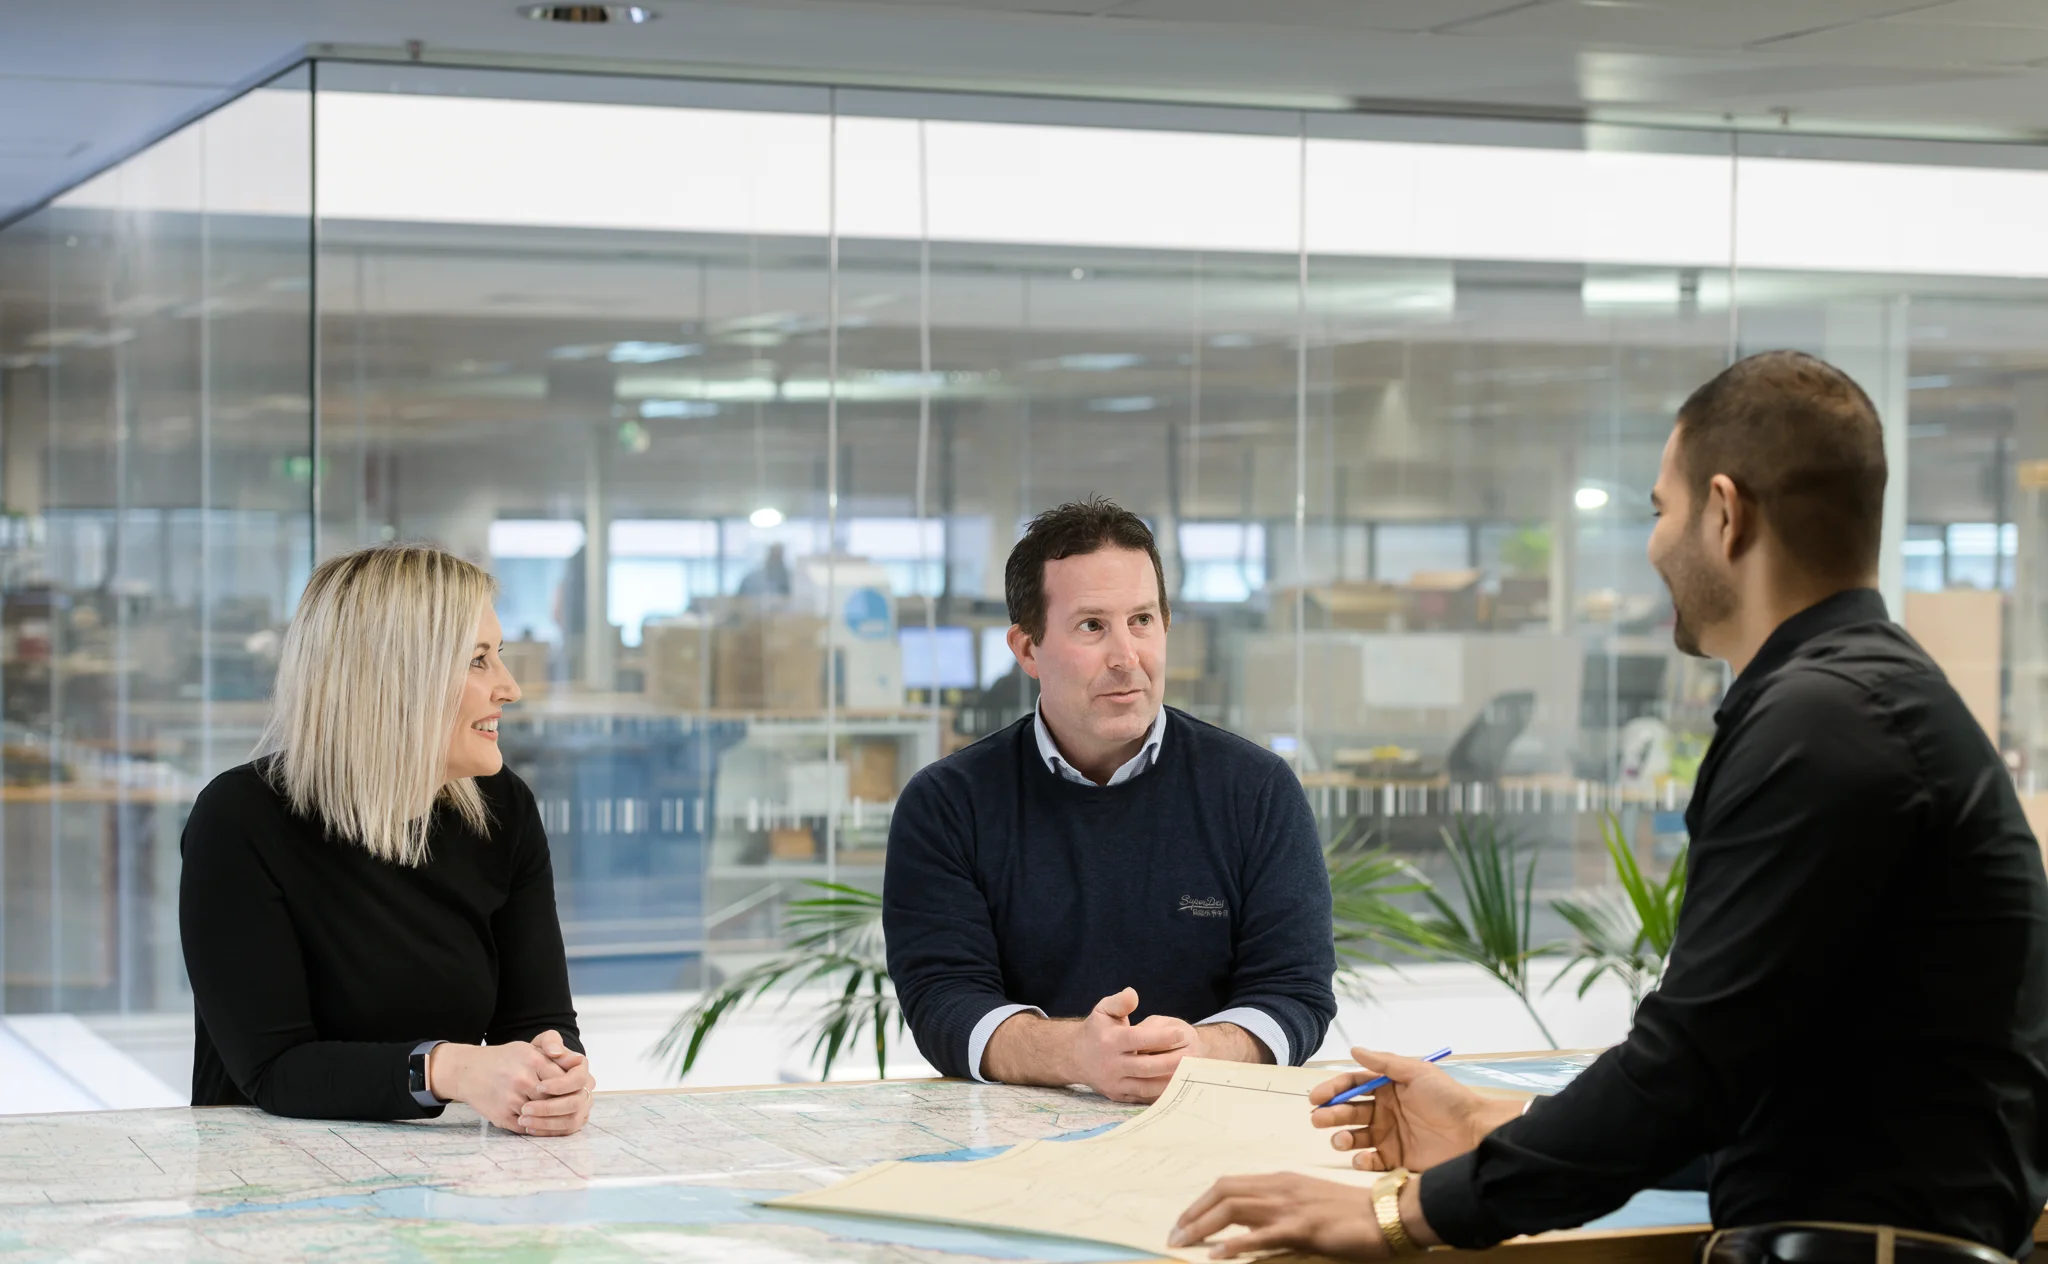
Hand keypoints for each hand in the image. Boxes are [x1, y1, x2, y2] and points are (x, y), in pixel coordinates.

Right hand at [427, 1040, 565, 1133]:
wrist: (467, 1071)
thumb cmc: (503, 1059)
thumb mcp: (528, 1047)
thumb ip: (553, 1051)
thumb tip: (576, 1061)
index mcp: (532, 1060)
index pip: (563, 1079)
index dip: (569, 1088)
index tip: (570, 1090)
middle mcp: (522, 1079)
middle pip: (553, 1099)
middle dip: (561, 1104)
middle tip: (566, 1106)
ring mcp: (510, 1099)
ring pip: (541, 1115)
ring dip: (549, 1118)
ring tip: (554, 1116)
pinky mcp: (501, 1116)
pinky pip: (526, 1127)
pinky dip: (534, 1127)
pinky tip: (538, 1122)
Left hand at [517, 1030, 595, 1136]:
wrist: (536, 1071)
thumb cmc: (540, 1057)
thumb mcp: (543, 1043)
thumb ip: (550, 1041)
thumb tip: (555, 1052)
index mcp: (581, 1069)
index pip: (578, 1079)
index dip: (560, 1085)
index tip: (539, 1087)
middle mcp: (586, 1088)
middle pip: (575, 1102)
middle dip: (550, 1107)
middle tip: (526, 1108)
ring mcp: (583, 1106)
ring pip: (571, 1119)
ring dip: (547, 1122)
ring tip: (523, 1120)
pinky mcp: (576, 1120)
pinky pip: (566, 1131)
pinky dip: (548, 1131)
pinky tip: (530, 1128)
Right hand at [1071, 988, 1195, 1103]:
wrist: (1075, 1057)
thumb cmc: (1096, 1030)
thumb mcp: (1103, 1010)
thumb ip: (1119, 1002)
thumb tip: (1133, 994)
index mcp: (1109, 1041)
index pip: (1138, 1039)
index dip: (1161, 1037)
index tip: (1180, 1032)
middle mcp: (1110, 1064)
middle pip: (1146, 1066)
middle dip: (1171, 1062)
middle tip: (1192, 1056)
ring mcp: (1114, 1083)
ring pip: (1146, 1086)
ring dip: (1169, 1081)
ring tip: (1189, 1073)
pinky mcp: (1117, 1095)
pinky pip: (1142, 1097)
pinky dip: (1160, 1093)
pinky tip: (1176, 1086)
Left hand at [1170, 1173, 1385, 1258]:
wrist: (1387, 1212)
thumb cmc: (1352, 1213)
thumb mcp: (1309, 1204)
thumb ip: (1281, 1210)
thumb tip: (1250, 1228)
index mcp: (1282, 1180)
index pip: (1230, 1185)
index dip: (1202, 1202)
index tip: (1185, 1220)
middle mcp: (1281, 1186)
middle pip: (1223, 1192)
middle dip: (1193, 1212)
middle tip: (1174, 1234)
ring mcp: (1290, 1205)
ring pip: (1233, 1209)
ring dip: (1202, 1226)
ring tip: (1183, 1242)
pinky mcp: (1303, 1227)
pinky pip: (1260, 1235)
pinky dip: (1234, 1245)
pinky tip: (1216, 1256)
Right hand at [1310, 1046, 1518, 1172]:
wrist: (1474, 1133)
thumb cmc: (1448, 1099)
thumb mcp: (1417, 1072)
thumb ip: (1384, 1063)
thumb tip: (1353, 1048)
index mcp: (1388, 1088)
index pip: (1353, 1085)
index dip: (1333, 1090)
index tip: (1316, 1097)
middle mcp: (1385, 1111)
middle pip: (1349, 1111)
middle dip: (1331, 1114)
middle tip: (1319, 1119)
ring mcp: (1390, 1136)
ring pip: (1355, 1136)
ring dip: (1342, 1137)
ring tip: (1341, 1139)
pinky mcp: (1397, 1160)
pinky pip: (1371, 1161)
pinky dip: (1361, 1160)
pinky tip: (1361, 1156)